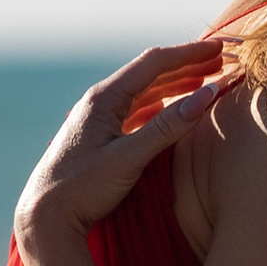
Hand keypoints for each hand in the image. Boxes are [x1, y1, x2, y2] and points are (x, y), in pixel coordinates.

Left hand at [14, 43, 230, 247]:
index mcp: (104, 98)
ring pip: (144, 92)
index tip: (221, 49)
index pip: (154, 63)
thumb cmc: (83, 188)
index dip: (190, 54)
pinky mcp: (99, 136)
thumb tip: (207, 95)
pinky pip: (136, 110)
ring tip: (205, 81)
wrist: (44, 216)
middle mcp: (99, 101)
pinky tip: (173, 108)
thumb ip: (168, 126)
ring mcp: (98, 118)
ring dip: (176, 84)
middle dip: (187, 65)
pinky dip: (161, 105)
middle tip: (221, 61)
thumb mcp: (129, 157)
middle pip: (151, 73)